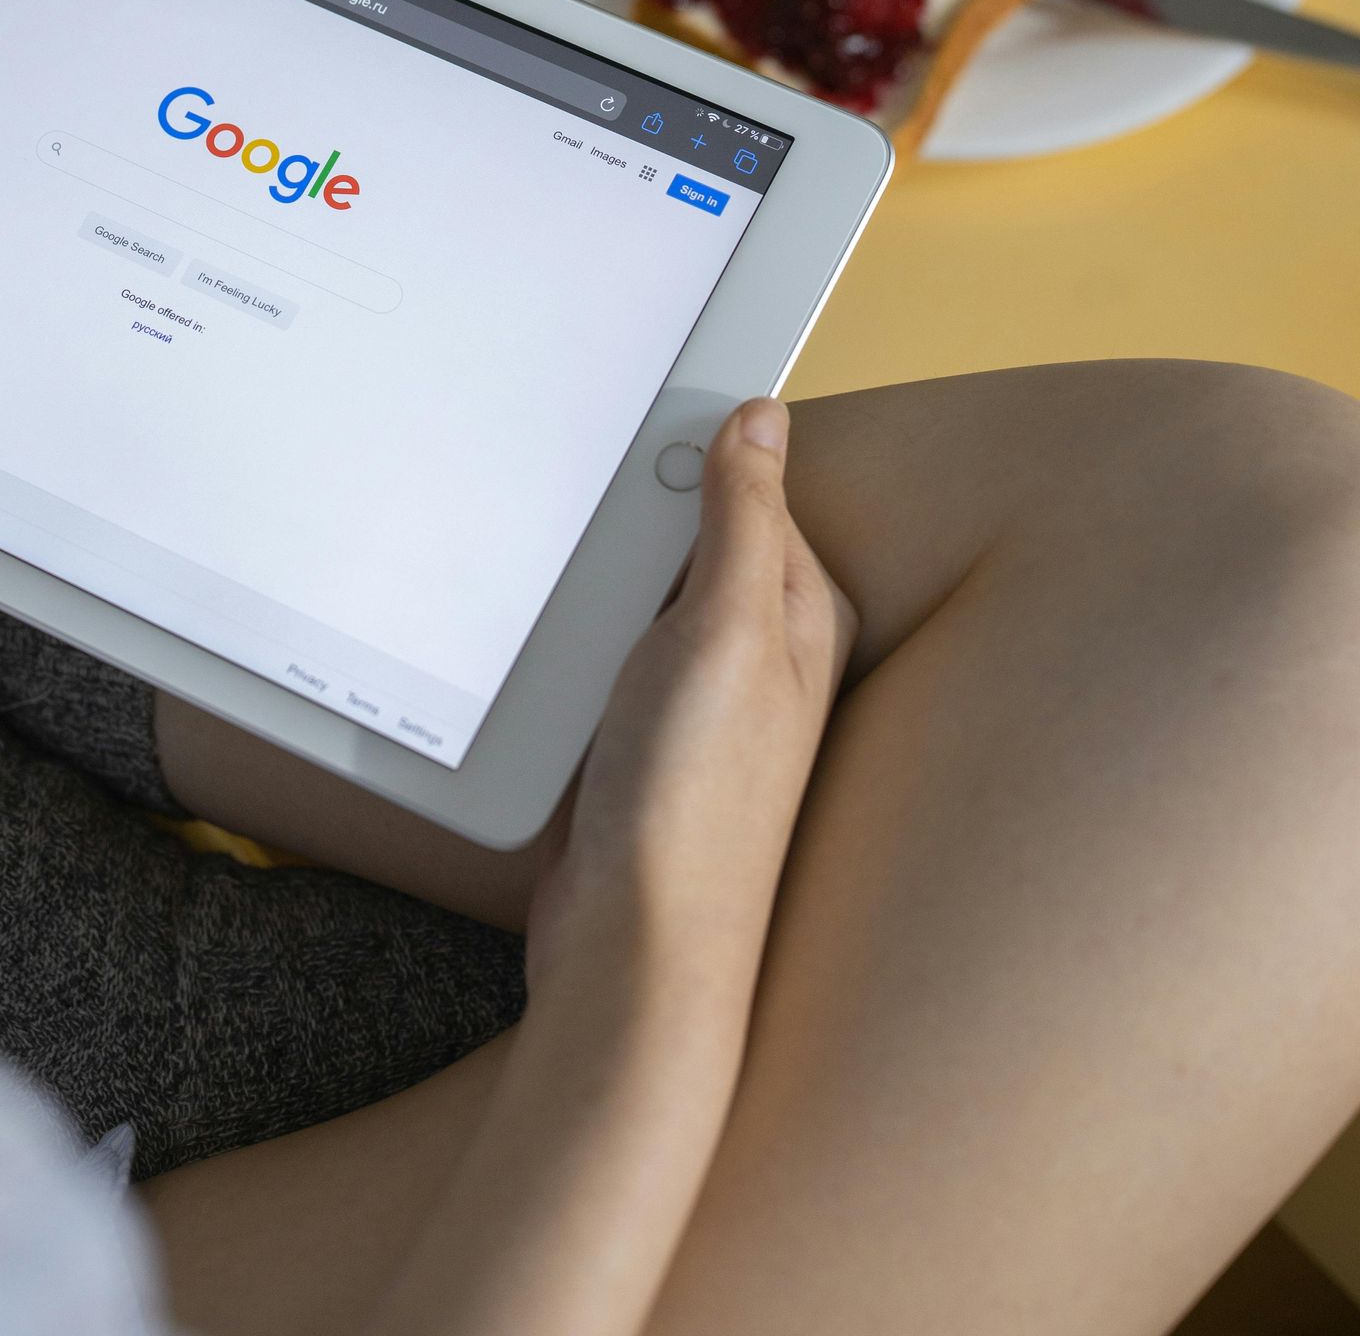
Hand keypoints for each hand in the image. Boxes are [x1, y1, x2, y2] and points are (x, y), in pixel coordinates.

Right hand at [527, 396, 854, 1018]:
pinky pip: (610, 647)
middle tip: (591, 511)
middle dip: (640, 517)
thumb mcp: (725, 627)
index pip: (757, 486)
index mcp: (805, 614)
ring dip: (603, 579)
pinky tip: (556, 641)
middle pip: (693, 536)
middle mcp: (765, 654)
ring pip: (643, 591)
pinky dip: (581, 633)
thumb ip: (744, 517)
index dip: (697, 449)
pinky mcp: (648, 736)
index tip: (640, 419)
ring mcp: (704, 698)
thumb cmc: (696, 799)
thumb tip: (764, 415)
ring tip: (572, 586)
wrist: (633, 944)